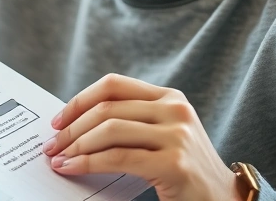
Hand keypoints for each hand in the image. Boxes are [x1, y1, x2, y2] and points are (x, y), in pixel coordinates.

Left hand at [44, 74, 238, 200]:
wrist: (224, 200)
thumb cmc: (184, 170)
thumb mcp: (161, 135)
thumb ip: (130, 122)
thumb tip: (74, 124)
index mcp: (170, 97)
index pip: (114, 85)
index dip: (79, 100)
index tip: (58, 119)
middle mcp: (175, 110)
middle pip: (107, 108)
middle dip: (71, 127)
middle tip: (51, 145)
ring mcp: (177, 135)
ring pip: (109, 130)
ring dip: (75, 146)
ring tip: (58, 159)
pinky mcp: (174, 163)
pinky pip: (117, 157)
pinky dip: (87, 162)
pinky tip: (72, 168)